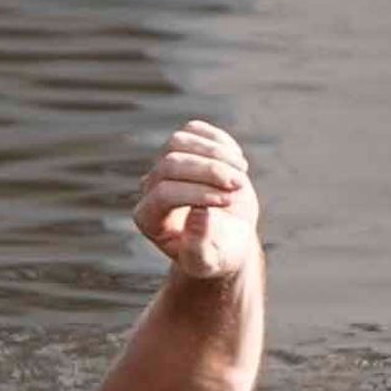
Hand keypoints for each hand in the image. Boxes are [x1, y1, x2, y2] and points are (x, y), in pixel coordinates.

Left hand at [132, 119, 262, 279]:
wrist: (226, 241)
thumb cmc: (215, 255)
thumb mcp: (208, 261)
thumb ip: (200, 245)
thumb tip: (200, 212)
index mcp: (148, 218)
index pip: (164, 193)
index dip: (196, 192)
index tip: (227, 200)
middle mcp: (149, 188)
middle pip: (171, 163)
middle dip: (209, 170)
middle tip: (239, 184)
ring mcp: (164, 165)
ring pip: (179, 141)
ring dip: (214, 152)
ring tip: (242, 171)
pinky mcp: (185, 150)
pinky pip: (194, 130)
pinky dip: (218, 140)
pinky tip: (238, 161)